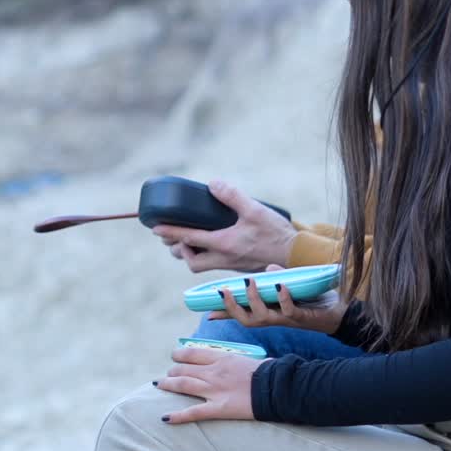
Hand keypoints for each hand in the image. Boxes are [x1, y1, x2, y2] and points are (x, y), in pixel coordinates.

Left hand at [153, 180, 296, 272]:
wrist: (296, 255)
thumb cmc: (276, 234)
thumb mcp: (255, 210)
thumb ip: (232, 196)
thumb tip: (213, 184)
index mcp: (224, 244)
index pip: (189, 238)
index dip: (170, 232)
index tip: (155, 228)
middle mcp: (224, 258)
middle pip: (191, 262)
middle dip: (179, 249)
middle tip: (174, 235)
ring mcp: (231, 265)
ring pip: (201, 266)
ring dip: (191, 254)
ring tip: (190, 239)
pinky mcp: (238, 267)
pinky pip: (214, 264)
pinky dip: (205, 254)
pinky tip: (211, 242)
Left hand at [155, 344, 261, 423]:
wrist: (276, 388)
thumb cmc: (269, 373)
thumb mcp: (251, 359)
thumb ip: (239, 361)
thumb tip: (239, 363)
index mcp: (222, 358)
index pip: (192, 353)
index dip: (179, 354)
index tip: (175, 356)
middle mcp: (213, 372)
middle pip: (184, 368)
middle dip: (173, 371)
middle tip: (169, 374)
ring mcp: (214, 390)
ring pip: (182, 384)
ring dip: (168, 384)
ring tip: (159, 384)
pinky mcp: (218, 408)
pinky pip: (193, 412)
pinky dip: (177, 415)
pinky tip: (164, 417)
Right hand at [209, 272, 346, 335]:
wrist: (342, 311)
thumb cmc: (315, 299)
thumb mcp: (292, 285)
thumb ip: (278, 278)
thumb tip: (268, 269)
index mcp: (269, 311)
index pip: (242, 314)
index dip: (224, 313)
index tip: (205, 311)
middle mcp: (275, 318)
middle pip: (246, 320)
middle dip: (232, 307)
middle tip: (223, 291)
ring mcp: (288, 319)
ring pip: (263, 317)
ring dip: (253, 300)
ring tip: (249, 282)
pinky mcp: (303, 317)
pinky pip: (289, 311)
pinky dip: (283, 298)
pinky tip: (280, 286)